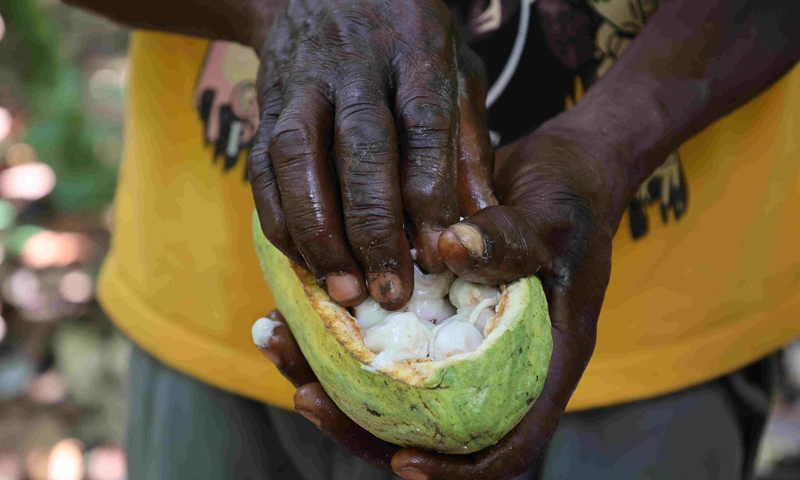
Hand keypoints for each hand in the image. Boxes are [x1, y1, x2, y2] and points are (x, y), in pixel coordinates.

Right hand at [247, 0, 495, 310]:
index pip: (423, 125)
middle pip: (361, 148)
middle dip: (374, 227)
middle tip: (391, 291)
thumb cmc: (406, 41)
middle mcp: (354, 65)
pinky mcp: (265, 106)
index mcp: (415, 49)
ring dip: (318, 231)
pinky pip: (261, 168)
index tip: (438, 253)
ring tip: (343, 288)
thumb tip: (479, 221)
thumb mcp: (456, 71)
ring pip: (298, 158)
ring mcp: (302, 83)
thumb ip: (467, 144)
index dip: (429, 194)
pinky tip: (306, 259)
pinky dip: (281, 220)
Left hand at [256, 112, 622, 478]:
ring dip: (331, 373)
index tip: (402, 459)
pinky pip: (381, 337)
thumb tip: (451, 247)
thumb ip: (511, 238)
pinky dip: (335, 329)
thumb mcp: (551, 218)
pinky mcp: (430, 313)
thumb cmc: (570, 199)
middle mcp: (495, 363)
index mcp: (542, 362)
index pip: (510, 441)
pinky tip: (294, 304)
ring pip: (392, 385)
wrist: (556, 172)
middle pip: (431, 427)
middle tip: (306, 396)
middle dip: (363, 424)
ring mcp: (457, 340)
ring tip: (279, 340)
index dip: (459, 468)